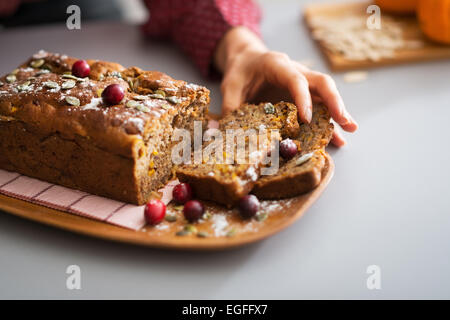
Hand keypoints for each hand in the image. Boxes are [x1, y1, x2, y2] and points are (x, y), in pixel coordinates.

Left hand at [214, 27, 357, 146]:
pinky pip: (320, 104)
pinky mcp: (303, 93)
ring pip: (325, 94)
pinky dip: (328, 119)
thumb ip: (230, 105)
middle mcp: (296, 71)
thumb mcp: (230, 85)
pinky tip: (335, 135)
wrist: (247, 59)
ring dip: (338, 112)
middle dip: (334, 102)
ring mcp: (302, 82)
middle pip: (321, 83)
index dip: (303, 98)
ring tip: (349, 131)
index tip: (307, 118)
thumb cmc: (241, 70)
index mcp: (277, 65)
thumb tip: (223, 132)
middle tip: (344, 121)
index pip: (296, 79)